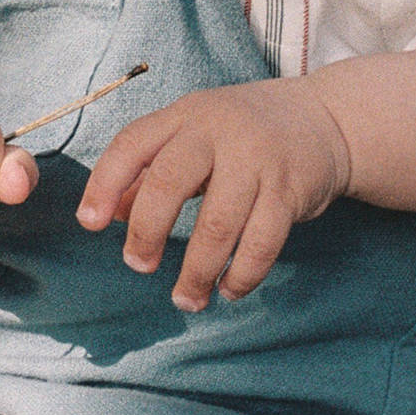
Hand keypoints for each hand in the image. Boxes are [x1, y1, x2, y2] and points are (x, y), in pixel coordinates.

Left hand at [76, 84, 350, 311]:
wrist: (325, 120)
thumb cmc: (245, 133)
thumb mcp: (195, 134)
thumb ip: (152, 169)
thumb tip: (113, 213)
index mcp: (186, 114)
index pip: (132, 144)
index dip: (105, 184)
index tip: (89, 224)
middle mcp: (218, 130)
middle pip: (169, 182)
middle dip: (147, 233)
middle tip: (138, 266)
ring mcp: (258, 159)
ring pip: (218, 223)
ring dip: (197, 271)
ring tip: (186, 300)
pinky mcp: (290, 189)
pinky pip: (261, 242)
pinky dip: (242, 275)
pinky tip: (228, 290)